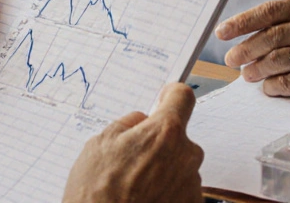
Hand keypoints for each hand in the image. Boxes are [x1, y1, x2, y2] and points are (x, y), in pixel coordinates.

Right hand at [61, 83, 202, 202]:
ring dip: (163, 171)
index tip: (164, 100)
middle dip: (160, 143)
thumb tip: (140, 121)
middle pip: (179, 137)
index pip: (182, 97)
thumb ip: (126, 126)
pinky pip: (181, 190)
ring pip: (179, 166)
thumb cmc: (97, 193)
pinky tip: (145, 200)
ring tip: (135, 187)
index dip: (171, 96)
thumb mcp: (98, 146)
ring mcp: (192, 185)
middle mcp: (186, 156)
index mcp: (165, 132)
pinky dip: (167, 193)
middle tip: (132, 160)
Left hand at [216, 0, 289, 112]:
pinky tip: (267, 87)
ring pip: (277, 59)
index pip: (270, 10)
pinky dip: (273, 85)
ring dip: (256, 69)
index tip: (222, 32)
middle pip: (271, 36)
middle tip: (231, 59)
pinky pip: (288, 81)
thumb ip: (281, 26)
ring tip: (247, 75)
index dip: (242, 21)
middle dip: (246, 49)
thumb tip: (237, 39)